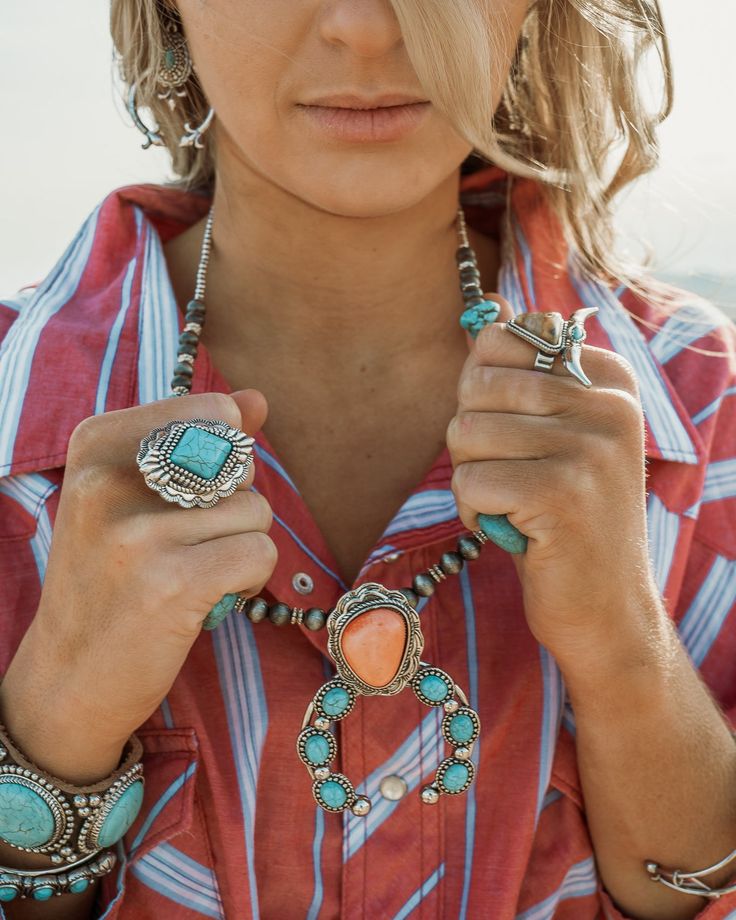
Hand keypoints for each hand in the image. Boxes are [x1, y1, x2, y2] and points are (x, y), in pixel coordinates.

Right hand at [0, 389, 276, 778]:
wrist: (68, 676)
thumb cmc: (110, 578)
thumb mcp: (133, 495)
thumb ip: (198, 439)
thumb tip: (257, 397)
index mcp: (97, 442)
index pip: (216, 410)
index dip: (225, 460)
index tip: (185, 500)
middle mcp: (111, 478)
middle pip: (240, 462)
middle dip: (233, 507)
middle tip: (187, 545)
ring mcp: (139, 532)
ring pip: (256, 510)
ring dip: (241, 547)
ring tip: (195, 573)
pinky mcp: (173, 582)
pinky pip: (261, 553)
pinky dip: (251, 579)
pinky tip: (212, 596)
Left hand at [448, 295, 661, 670]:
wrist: (605, 605)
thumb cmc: (565, 515)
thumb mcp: (552, 434)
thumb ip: (522, 370)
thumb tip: (487, 306)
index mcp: (609, 378)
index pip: (505, 338)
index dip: (482, 390)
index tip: (510, 430)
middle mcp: (608, 404)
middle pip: (478, 385)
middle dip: (470, 438)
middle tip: (504, 475)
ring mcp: (590, 446)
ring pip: (466, 431)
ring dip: (470, 478)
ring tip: (509, 505)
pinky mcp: (563, 492)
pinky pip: (470, 480)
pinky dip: (472, 511)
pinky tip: (507, 529)